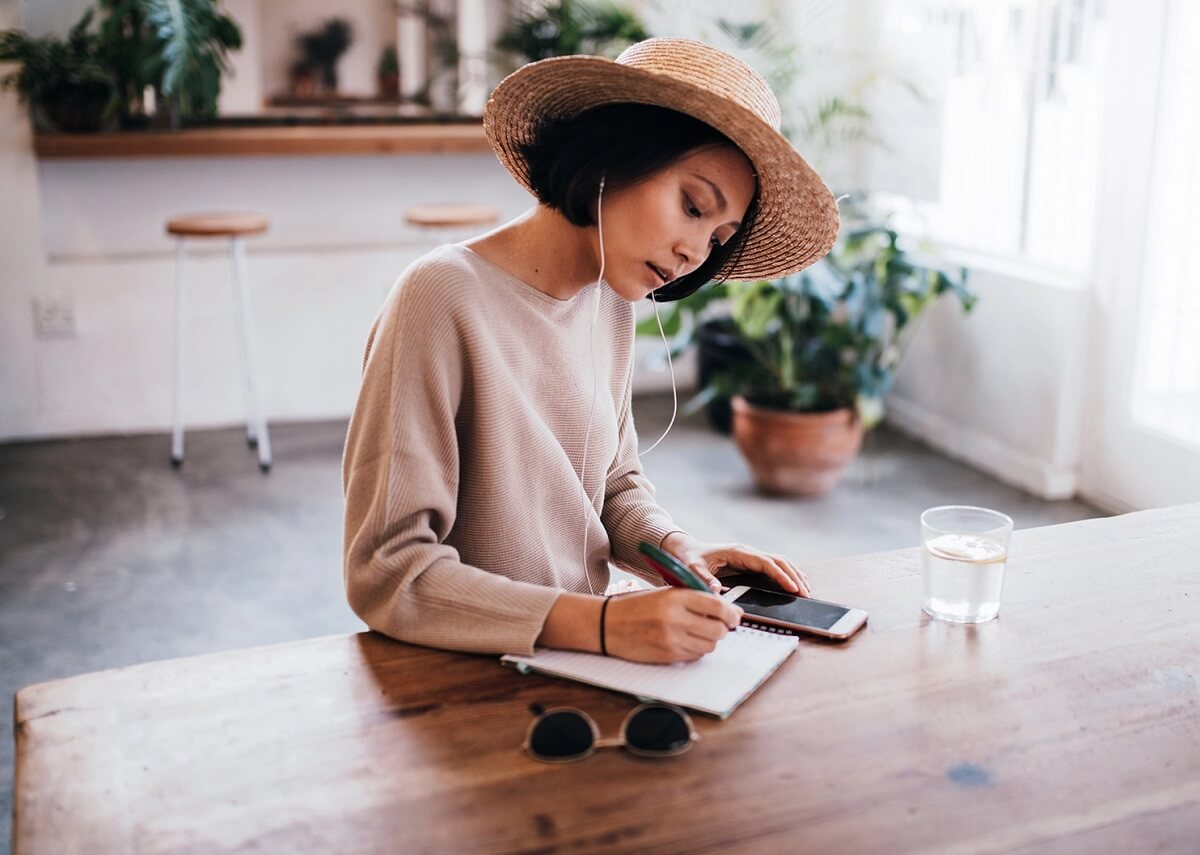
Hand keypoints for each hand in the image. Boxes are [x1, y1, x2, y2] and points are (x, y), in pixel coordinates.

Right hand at [604, 588, 742, 663]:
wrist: (608, 624)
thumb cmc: (637, 606)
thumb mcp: (665, 593)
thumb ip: (694, 598)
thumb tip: (725, 610)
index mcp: (676, 597)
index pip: (717, 607)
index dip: (731, 613)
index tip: (735, 616)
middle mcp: (675, 618)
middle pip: (718, 630)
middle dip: (722, 629)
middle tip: (719, 626)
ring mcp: (672, 639)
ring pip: (709, 645)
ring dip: (709, 640)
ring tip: (698, 633)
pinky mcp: (668, 656)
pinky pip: (695, 656)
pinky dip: (696, 650)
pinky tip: (685, 641)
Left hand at [661, 532, 811, 596]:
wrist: (685, 549)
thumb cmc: (689, 558)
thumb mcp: (692, 568)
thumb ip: (704, 578)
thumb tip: (717, 590)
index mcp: (738, 552)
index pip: (766, 563)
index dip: (781, 575)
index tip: (793, 588)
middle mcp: (748, 551)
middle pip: (778, 561)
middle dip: (794, 576)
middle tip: (806, 594)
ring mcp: (751, 556)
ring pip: (779, 562)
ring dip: (794, 574)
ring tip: (806, 590)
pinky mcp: (750, 562)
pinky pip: (774, 565)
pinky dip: (788, 573)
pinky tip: (796, 583)